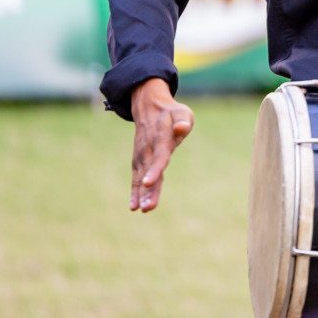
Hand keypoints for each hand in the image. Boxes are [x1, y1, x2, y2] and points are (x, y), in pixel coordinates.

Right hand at [128, 78, 193, 211]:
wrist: (149, 108)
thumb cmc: (171, 113)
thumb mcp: (182, 113)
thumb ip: (183, 122)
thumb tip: (181, 128)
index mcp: (161, 139)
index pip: (159, 157)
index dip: (154, 170)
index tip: (148, 183)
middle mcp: (149, 149)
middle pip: (149, 172)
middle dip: (148, 190)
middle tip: (147, 208)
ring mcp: (141, 155)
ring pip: (141, 177)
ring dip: (141, 194)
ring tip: (142, 209)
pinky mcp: (139, 160)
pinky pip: (135, 177)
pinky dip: (135, 191)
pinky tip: (134, 206)